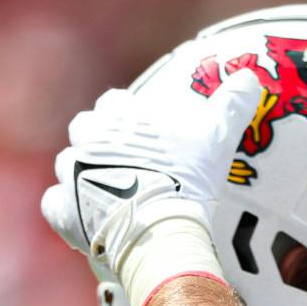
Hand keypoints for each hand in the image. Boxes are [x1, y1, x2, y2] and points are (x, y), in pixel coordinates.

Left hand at [42, 74, 262, 305]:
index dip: (126, 114)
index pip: (113, 102)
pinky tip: (87, 217)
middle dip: (98, 141)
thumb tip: (250, 77)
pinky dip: (68, 208)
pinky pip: (56, 203)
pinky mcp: (62, 209)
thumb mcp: (218, 137)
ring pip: (68, 165)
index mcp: (119, 117)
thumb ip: (231, 105)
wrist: (156, 229)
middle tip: (124, 162)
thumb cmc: (186, 178)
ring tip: (109, 193)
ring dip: (84, 174)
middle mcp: (88, 139)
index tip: (140, 129)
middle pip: (85, 129)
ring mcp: (70, 174)